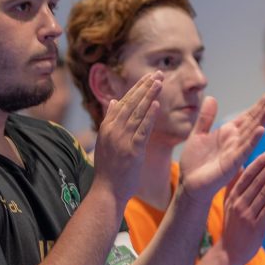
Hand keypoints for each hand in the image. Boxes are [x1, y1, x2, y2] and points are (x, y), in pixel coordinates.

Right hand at [92, 72, 161, 199]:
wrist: (107, 191)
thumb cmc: (109, 169)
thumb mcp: (105, 142)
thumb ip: (110, 120)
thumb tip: (114, 101)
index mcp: (107, 126)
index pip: (124, 102)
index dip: (137, 88)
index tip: (148, 77)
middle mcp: (113, 130)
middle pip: (131, 103)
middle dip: (144, 87)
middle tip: (157, 73)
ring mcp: (122, 140)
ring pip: (137, 113)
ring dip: (148, 96)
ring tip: (159, 82)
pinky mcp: (132, 150)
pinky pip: (142, 130)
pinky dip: (149, 116)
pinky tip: (156, 105)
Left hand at [179, 92, 264, 201]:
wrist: (189, 183)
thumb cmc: (194, 162)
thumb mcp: (198, 134)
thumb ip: (205, 118)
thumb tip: (212, 98)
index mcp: (228, 133)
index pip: (247, 116)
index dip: (258, 106)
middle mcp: (235, 141)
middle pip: (252, 122)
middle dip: (263, 110)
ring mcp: (235, 152)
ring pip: (251, 134)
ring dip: (261, 121)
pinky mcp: (232, 163)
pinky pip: (244, 150)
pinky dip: (253, 140)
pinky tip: (261, 130)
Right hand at [218, 151, 264, 264]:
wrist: (229, 252)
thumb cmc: (231, 226)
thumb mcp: (228, 204)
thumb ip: (234, 186)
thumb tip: (240, 166)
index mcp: (232, 197)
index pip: (247, 176)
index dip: (259, 163)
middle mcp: (239, 204)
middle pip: (256, 182)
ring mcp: (247, 215)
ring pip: (263, 193)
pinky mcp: (256, 226)